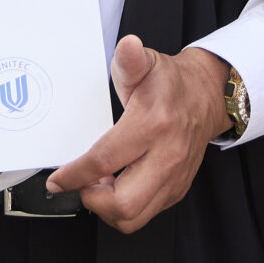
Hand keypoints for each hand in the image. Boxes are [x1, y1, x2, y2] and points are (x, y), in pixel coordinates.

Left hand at [46, 38, 229, 233]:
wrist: (206, 96)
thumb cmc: (171, 83)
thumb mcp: (148, 63)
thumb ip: (130, 59)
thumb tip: (127, 45)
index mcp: (153, 125)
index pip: (105, 161)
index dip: (74, 175)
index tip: (57, 180)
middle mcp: (166, 156)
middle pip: (122, 203)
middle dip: (92, 198)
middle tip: (83, 181)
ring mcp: (174, 177)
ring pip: (133, 217)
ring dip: (108, 207)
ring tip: (99, 184)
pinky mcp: (177, 189)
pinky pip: (145, 214)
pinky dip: (124, 207)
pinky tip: (117, 184)